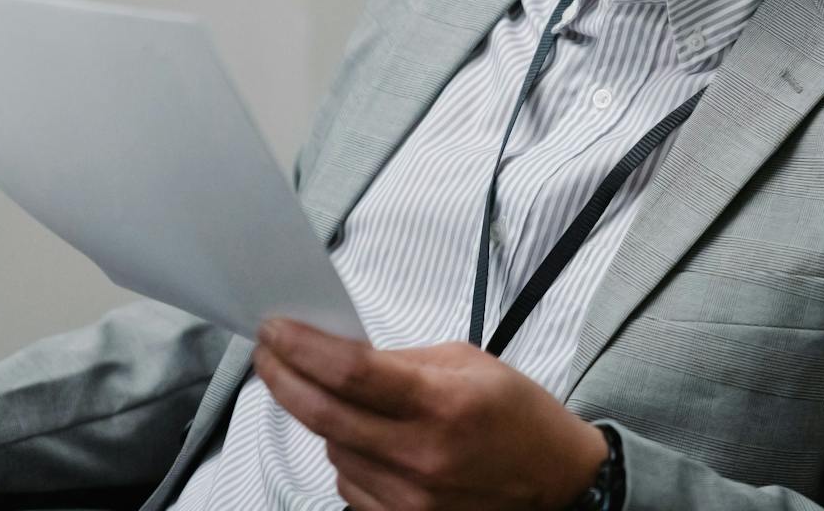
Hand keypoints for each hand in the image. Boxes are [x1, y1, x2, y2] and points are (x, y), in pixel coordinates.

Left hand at [253, 319, 607, 510]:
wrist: (555, 481)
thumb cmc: (517, 416)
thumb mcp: (468, 362)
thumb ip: (401, 359)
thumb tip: (339, 351)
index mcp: (443, 403)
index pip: (351, 373)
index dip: (303, 348)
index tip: (275, 329)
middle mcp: (423, 456)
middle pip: (325, 415)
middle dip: (283, 378)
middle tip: (268, 352)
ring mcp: (411, 499)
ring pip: (331, 450)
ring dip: (321, 418)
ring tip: (334, 395)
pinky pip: (348, 483)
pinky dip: (345, 454)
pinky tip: (364, 437)